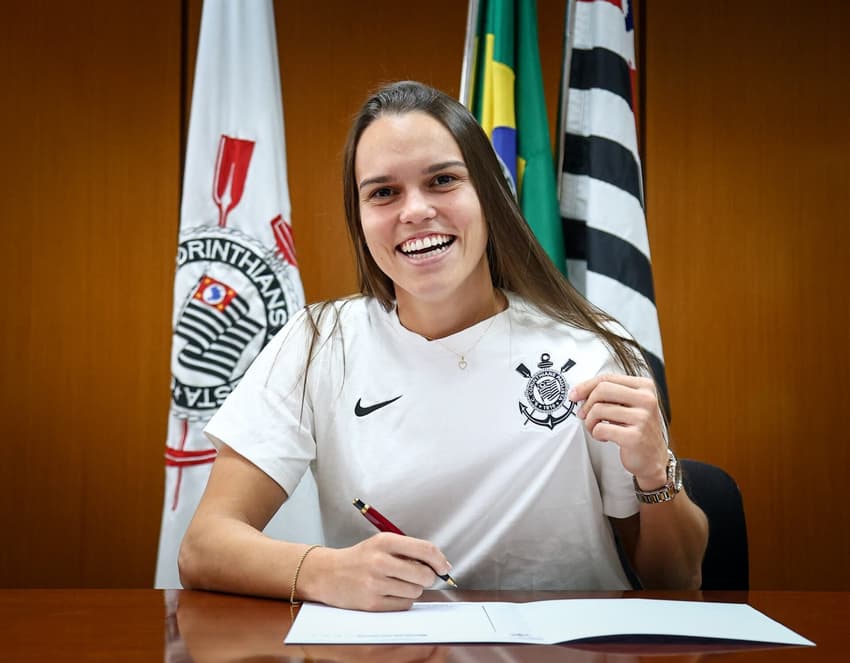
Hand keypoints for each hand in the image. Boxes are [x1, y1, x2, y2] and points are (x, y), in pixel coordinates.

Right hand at [305, 533, 451, 611]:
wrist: (328, 574)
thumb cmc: (359, 558)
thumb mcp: (381, 543)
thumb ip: (408, 550)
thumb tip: (439, 564)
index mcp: (385, 541)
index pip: (425, 549)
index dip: (439, 560)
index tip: (444, 567)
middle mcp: (380, 561)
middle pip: (424, 574)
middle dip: (428, 577)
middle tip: (420, 576)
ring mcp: (376, 583)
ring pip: (415, 591)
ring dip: (413, 589)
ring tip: (399, 583)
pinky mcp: (372, 602)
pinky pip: (404, 604)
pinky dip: (403, 600)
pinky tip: (391, 593)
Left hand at [568, 374, 667, 487]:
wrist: (653, 457)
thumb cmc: (636, 428)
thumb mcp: (628, 404)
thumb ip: (609, 393)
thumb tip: (579, 392)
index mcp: (645, 386)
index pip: (608, 378)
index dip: (586, 386)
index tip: (574, 394)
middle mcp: (647, 399)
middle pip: (602, 390)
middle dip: (587, 403)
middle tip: (584, 414)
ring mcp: (643, 418)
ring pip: (598, 410)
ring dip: (590, 422)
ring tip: (596, 428)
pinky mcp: (635, 437)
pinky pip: (600, 429)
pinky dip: (596, 434)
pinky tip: (604, 437)